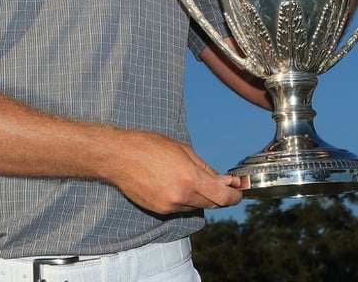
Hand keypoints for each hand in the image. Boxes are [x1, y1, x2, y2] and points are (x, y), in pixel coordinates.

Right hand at [108, 131, 243, 213]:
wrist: (119, 157)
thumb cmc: (149, 147)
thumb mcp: (183, 150)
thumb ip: (206, 169)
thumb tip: (225, 181)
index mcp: (190, 179)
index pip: (222, 197)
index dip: (234, 196)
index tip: (238, 192)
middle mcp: (181, 197)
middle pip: (211, 204)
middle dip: (219, 195)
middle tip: (223, 184)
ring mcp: (169, 206)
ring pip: (195, 206)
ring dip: (200, 197)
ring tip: (191, 179)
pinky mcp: (159, 210)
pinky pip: (180, 208)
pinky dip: (184, 200)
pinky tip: (176, 184)